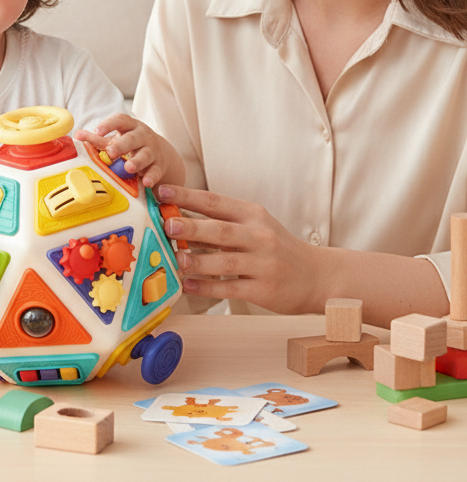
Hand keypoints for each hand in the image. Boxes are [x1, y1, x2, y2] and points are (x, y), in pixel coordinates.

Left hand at [74, 113, 183, 187]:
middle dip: (122, 145)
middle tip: (111, 152)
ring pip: (146, 154)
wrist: (160, 153)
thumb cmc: (131, 145)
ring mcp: (153, 150)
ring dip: (138, 161)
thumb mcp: (115, 139)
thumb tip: (77, 135)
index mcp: (130, 126)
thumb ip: (97, 138)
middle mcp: (142, 136)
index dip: (108, 125)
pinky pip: (156, 171)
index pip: (120, 120)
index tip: (97, 131)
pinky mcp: (159, 165)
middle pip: (133, 138)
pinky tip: (146, 182)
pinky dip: (152, 177)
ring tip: (129, 167)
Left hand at [157, 184, 324, 314]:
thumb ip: (222, 222)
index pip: (216, 202)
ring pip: (226, 261)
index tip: (163, 191)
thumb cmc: (276, 248)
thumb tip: (177, 218)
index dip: (188, 196)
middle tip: (167, 224)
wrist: (317, 276)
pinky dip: (208, 287)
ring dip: (198, 260)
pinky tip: (189, 285)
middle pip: (221, 230)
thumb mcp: (255, 226)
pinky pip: (231, 288)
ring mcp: (263, 264)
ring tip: (175, 259)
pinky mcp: (264, 289)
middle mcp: (260, 236)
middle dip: (192, 227)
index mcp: (253, 215)